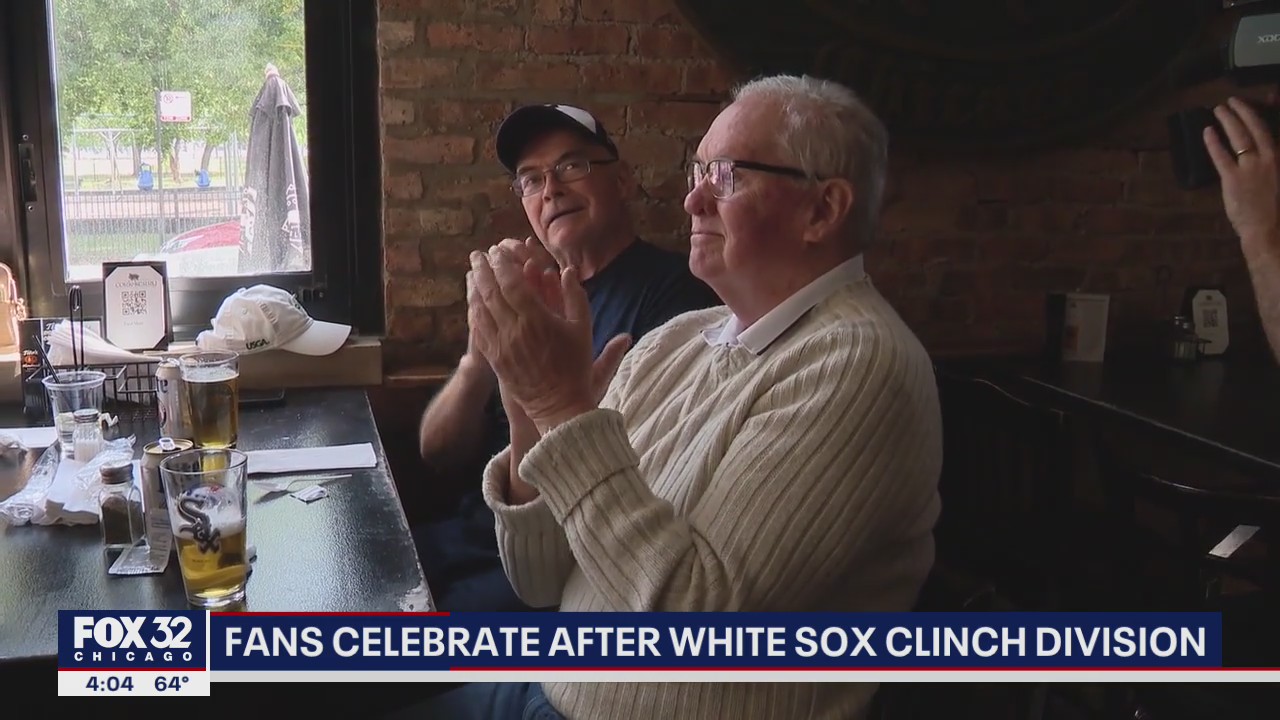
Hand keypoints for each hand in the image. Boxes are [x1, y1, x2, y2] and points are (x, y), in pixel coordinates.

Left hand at [467, 246, 629, 433]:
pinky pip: (479, 330)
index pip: (513, 283)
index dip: (502, 264)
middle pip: (492, 292)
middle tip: (478, 255)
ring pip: (480, 309)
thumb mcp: (583, 329)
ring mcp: (501, 346)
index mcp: (537, 320)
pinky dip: (474, 312)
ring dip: (474, 288)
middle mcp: (514, 330)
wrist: (559, 405)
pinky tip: (473, 302)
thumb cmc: (575, 367)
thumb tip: (568, 270)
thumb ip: (575, 297)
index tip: (497, 251)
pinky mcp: (494, 359)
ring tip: (472, 272)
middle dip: (483, 270)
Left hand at [1204, 96, 1279, 249]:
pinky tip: (1207, 131)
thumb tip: (1263, 150)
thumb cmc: (1276, 209)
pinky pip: (1221, 156)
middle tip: (1232, 101)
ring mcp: (1251, 167)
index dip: (1259, 115)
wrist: (1271, 229)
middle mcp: (1269, 157)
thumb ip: (1271, 163)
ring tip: (1219, 110)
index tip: (1254, 104)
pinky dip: (1213, 142)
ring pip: (1239, 136)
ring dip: (1228, 120)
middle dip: (1243, 111)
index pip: (1269, 130)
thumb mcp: (1278, 180)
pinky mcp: (1233, 179)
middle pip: (1255, 127)